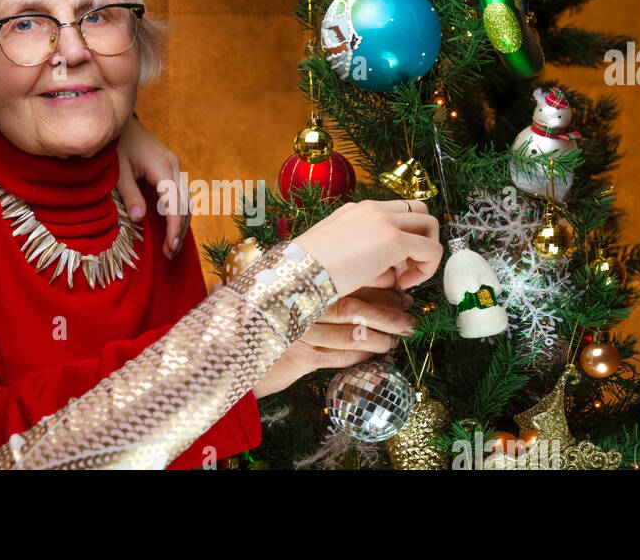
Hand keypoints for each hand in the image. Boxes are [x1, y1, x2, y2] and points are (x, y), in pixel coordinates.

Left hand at [116, 115, 189, 259]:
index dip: (174, 229)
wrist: (117, 120)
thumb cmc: (115, 144)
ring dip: (182, 224)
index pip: (175, 205)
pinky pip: (181, 194)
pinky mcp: (169, 167)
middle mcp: (173, 166)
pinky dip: (179, 212)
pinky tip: (172, 226)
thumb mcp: (118, 171)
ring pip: (186, 200)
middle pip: (185, 205)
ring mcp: (174, 165)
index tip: (171, 248)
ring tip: (172, 245)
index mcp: (162, 168)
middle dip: (180, 231)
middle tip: (171, 254)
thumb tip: (139, 219)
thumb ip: (129, 194)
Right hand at [252, 288, 415, 397]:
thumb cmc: (262, 322)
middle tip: (408, 316)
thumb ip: (314, 288)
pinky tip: (373, 354)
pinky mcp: (300, 359)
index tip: (400, 290)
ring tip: (398, 337)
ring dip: (380, 336)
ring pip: (352, 333)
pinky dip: (361, 356)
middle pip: (354, 306)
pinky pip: (340, 357)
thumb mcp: (285, 297)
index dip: (379, 286)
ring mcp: (301, 334)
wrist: (230, 354)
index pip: (348, 280)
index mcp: (301, 285)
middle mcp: (302, 307)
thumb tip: (366, 282)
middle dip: (388, 311)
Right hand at [293, 199, 443, 294]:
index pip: (397, 212)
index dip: (404, 237)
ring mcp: (384, 220)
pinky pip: (431, 249)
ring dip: (426, 252)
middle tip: (405, 269)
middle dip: (422, 238)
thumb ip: (371, 261)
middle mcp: (372, 209)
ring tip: (406, 278)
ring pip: (430, 224)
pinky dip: (426, 269)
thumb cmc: (310, 272)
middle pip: (420, 210)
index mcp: (358, 210)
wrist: (297, 273)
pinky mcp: (393, 239)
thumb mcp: (341, 259)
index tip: (392, 266)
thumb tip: (394, 276)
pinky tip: (403, 285)